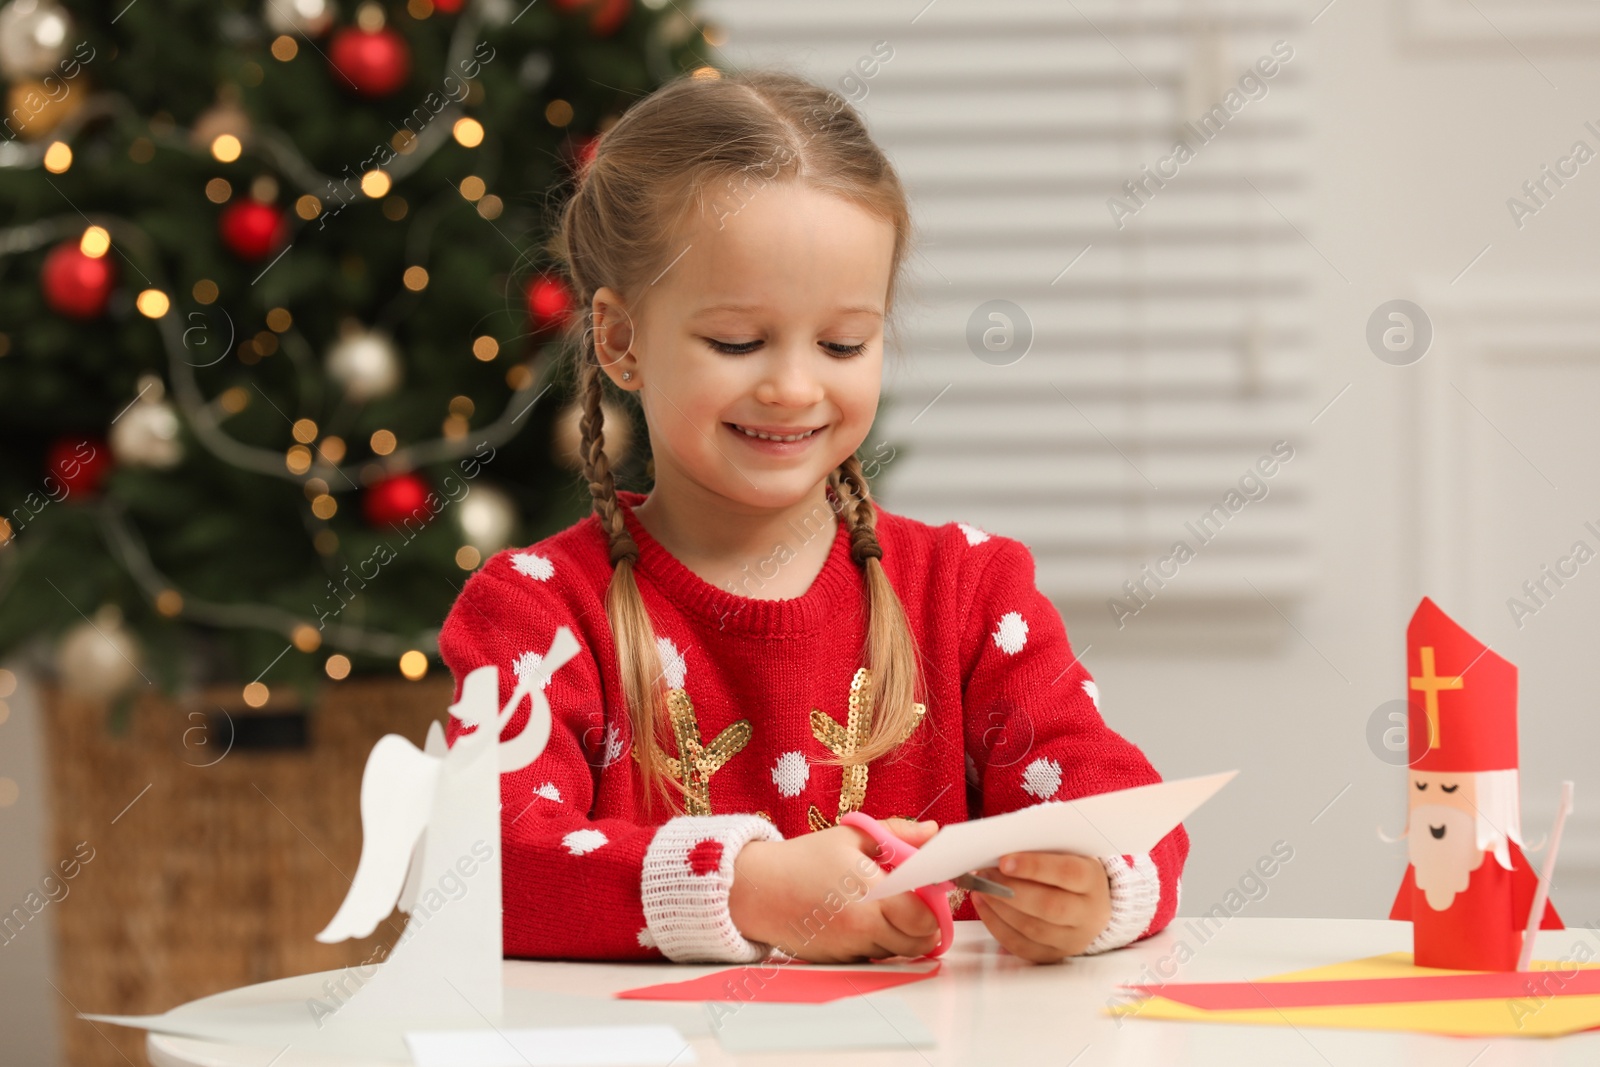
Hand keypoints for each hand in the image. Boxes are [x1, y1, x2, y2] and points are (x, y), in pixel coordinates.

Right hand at [729, 817, 943, 962]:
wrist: (756, 890)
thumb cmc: (802, 860)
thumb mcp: (850, 835)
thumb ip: (896, 833)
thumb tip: (932, 832)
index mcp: (870, 893)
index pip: (924, 918)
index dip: (934, 906)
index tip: (929, 891)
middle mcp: (862, 926)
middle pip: (918, 942)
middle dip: (924, 924)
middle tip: (913, 902)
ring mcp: (850, 947)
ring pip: (897, 951)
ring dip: (901, 934)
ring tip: (884, 907)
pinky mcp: (839, 960)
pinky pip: (873, 956)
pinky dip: (877, 943)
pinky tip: (862, 920)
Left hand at [969, 852, 1111, 962]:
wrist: (1090, 904)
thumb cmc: (1069, 872)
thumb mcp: (1065, 855)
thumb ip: (1039, 853)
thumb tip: (1000, 856)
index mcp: (1092, 881)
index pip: (1066, 873)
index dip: (1034, 867)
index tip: (1004, 861)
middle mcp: (1088, 914)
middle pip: (1049, 907)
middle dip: (1010, 891)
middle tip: (985, 876)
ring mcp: (1073, 939)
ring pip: (1033, 929)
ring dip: (1000, 908)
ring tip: (981, 889)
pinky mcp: (1054, 955)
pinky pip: (1021, 946)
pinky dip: (997, 926)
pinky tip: (985, 906)